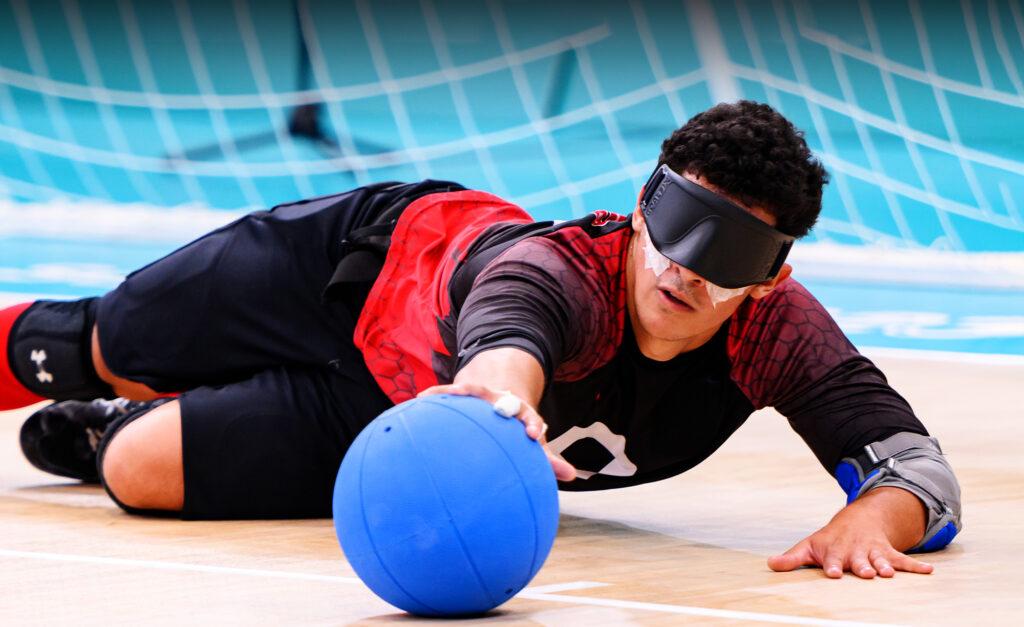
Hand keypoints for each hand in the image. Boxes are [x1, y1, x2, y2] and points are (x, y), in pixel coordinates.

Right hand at [418, 382, 576, 481]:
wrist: (503, 402)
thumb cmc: (517, 430)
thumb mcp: (532, 444)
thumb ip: (547, 460)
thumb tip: (572, 475)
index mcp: (523, 414)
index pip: (529, 418)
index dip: (531, 425)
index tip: (534, 433)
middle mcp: (504, 402)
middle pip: (502, 400)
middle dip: (499, 404)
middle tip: (497, 409)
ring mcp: (483, 396)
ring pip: (473, 391)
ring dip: (459, 392)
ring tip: (445, 393)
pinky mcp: (466, 394)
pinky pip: (450, 394)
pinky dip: (438, 395)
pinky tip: (421, 399)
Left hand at [767, 487, 932, 578]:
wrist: (857, 520)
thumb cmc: (829, 540)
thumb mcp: (809, 546)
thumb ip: (791, 559)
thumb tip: (769, 565)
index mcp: (835, 551)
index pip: (832, 560)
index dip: (833, 566)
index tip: (833, 574)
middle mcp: (855, 551)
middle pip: (859, 560)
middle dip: (863, 567)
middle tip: (866, 573)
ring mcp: (873, 552)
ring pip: (881, 560)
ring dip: (885, 566)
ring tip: (890, 574)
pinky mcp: (889, 553)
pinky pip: (904, 561)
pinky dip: (916, 567)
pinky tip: (929, 572)